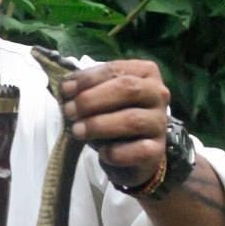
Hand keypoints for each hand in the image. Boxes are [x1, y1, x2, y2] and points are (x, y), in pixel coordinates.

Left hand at [60, 59, 169, 188]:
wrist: (131, 155)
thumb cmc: (113, 118)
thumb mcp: (101, 98)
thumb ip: (86, 90)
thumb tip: (65, 88)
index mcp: (146, 73)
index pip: (116, 70)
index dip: (88, 79)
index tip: (65, 90)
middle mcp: (158, 94)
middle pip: (127, 89)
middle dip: (92, 100)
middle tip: (69, 111)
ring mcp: (160, 123)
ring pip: (132, 120)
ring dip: (99, 125)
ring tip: (77, 131)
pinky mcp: (157, 150)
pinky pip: (137, 150)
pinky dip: (115, 152)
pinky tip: (102, 153)